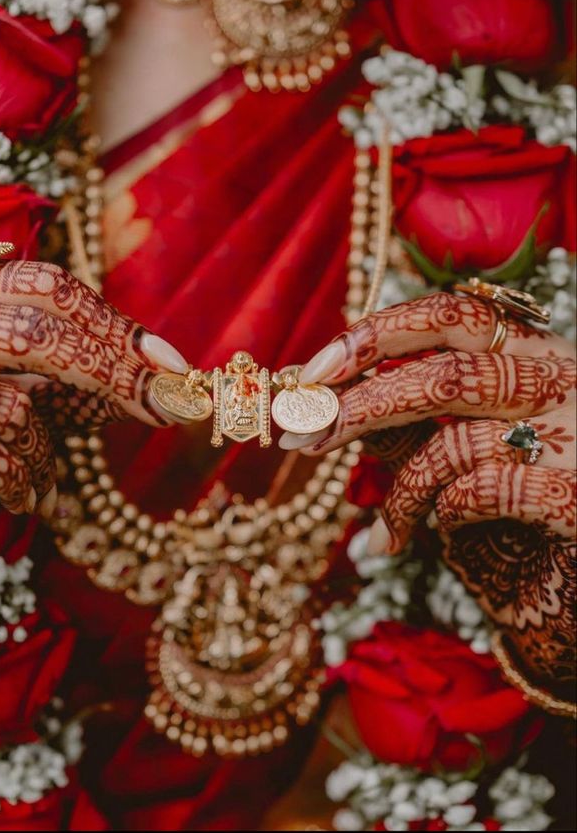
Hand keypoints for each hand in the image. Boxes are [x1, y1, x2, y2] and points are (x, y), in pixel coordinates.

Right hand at [0, 260, 183, 585]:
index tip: (172, 366)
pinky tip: (22, 501)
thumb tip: (163, 378)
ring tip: (45, 486)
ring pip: (8, 403)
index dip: (113, 324)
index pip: (39, 287)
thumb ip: (63, 376)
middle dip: (111, 375)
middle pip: (30, 331)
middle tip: (165, 411)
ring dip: (47, 455)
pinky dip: (13, 484)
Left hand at [290, 292, 575, 682]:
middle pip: (445, 375)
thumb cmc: (528, 499)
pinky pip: (485, 494)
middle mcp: (562, 382)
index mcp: (535, 354)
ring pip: (456, 443)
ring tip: (379, 533)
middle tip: (302, 436)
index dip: (377, 334)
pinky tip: (437, 537)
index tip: (313, 371)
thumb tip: (328, 396)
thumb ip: (417, 414)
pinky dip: (443, 517)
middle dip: (360, 407)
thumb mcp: (472, 442)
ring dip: (399, 493)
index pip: (453, 314)